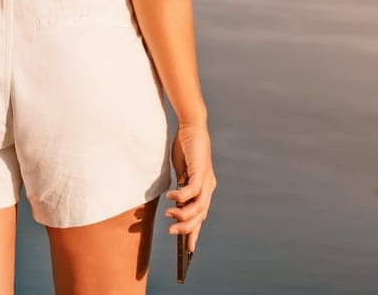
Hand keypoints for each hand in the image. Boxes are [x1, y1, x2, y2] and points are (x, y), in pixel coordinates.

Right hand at [165, 120, 216, 252]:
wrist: (192, 126)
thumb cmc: (186, 149)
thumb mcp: (182, 173)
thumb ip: (181, 189)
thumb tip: (177, 206)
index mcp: (205, 189)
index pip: (200, 216)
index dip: (194, 233)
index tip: (188, 251)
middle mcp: (208, 187)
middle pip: (200, 216)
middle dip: (186, 228)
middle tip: (171, 232)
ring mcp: (206, 180)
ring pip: (198, 207)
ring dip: (183, 214)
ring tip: (168, 216)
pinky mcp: (200, 171)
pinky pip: (191, 190)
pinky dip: (181, 197)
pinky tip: (169, 198)